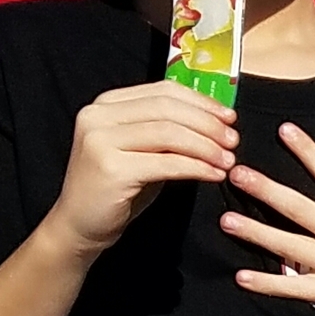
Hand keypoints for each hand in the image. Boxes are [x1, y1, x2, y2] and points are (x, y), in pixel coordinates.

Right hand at [47, 81, 237, 257]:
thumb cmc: (119, 186)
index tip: (229, 117)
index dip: (202, 102)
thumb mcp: (143, 149)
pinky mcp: (110, 168)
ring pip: (170, 133)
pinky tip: (214, 174)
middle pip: (168, 109)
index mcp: (107, 104)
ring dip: (206, 147)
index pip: (163, 91)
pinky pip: (166, 163)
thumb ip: (168, 128)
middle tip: (233, 141)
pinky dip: (197, 167)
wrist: (81, 224)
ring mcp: (100, 140)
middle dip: (208, 124)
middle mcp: (98, 116)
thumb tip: (218, 119)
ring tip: (228, 160)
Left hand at [222, 127, 314, 315]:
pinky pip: (296, 287)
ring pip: (290, 246)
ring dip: (256, 233)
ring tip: (226, 220)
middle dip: (267, 190)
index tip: (284, 130)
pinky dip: (269, 284)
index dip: (308, 151)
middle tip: (236, 173)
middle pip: (300, 208)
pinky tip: (241, 277)